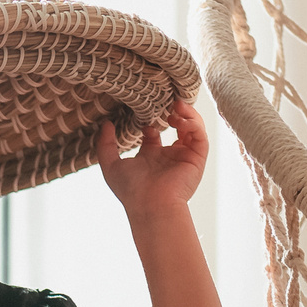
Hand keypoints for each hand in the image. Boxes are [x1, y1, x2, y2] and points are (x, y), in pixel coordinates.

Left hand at [97, 98, 208, 214]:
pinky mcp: (197, 158)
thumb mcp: (111, 165)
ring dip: (186, 114)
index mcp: (150, 158)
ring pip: (191, 128)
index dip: (149, 122)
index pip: (153, 134)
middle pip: (174, 128)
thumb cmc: (131, 189)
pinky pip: (200, 135)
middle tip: (165, 102)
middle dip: (172, 113)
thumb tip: (106, 124)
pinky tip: (179, 119)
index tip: (143, 117)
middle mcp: (168, 157)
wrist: (151, 204)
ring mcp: (184, 157)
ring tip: (175, 105)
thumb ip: (105, 144)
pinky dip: (193, 123)